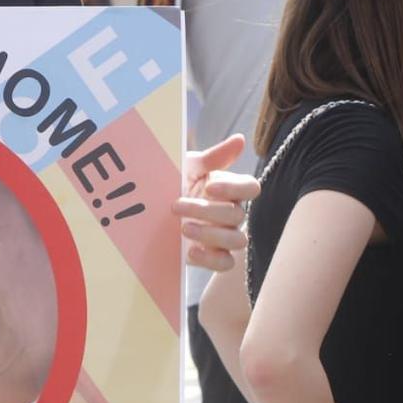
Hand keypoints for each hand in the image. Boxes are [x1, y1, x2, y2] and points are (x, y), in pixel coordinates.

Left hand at [175, 134, 257, 270]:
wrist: (152, 210)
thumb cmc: (175, 182)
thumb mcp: (189, 167)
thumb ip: (213, 157)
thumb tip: (240, 139)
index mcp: (230, 189)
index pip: (251, 188)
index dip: (235, 188)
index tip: (209, 187)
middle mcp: (232, 213)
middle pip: (237, 216)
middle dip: (206, 211)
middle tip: (176, 205)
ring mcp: (225, 236)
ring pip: (237, 240)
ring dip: (210, 234)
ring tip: (183, 228)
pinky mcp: (214, 256)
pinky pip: (226, 263)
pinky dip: (211, 259)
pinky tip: (191, 251)